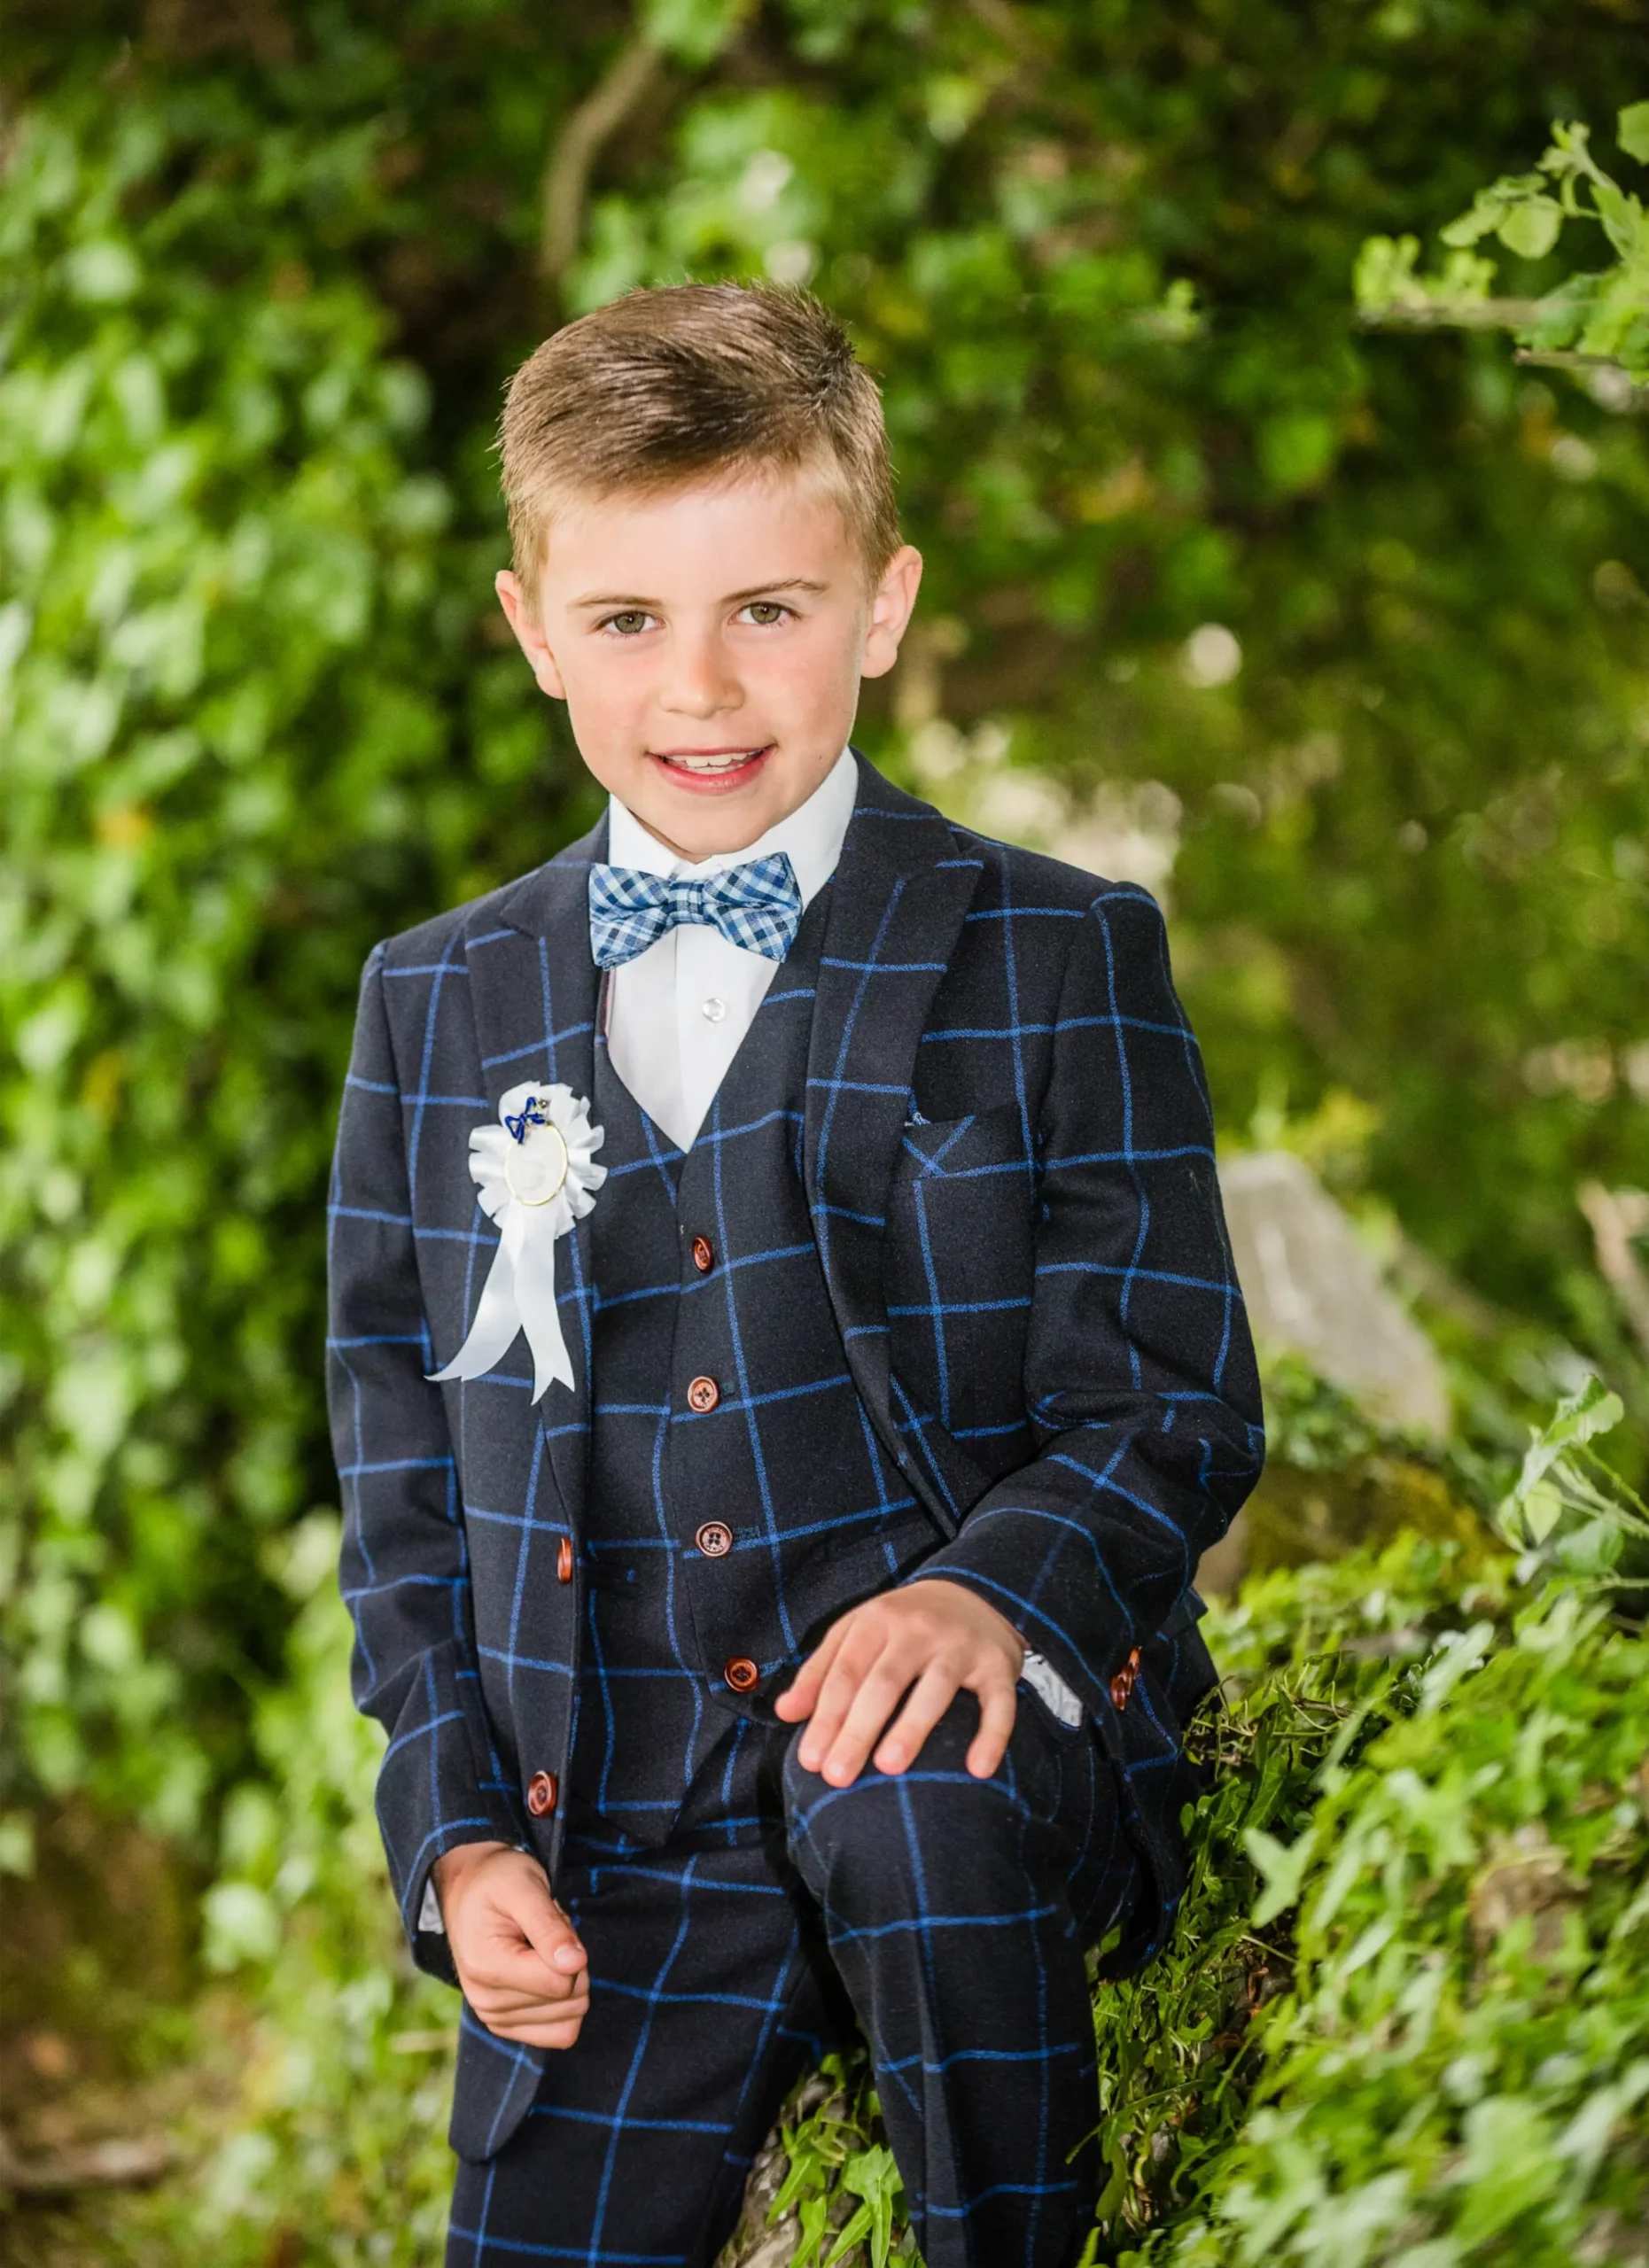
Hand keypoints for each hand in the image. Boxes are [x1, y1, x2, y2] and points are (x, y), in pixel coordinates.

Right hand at [432, 1841, 589, 2047]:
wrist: (468, 1892)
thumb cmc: (498, 1883)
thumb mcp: (524, 1887)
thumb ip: (549, 1926)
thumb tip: (575, 1964)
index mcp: (487, 1968)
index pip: (561, 1983)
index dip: (572, 1951)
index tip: (551, 1923)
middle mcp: (486, 2002)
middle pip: (569, 2001)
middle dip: (571, 1963)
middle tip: (545, 1933)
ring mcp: (494, 2018)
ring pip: (570, 2018)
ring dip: (566, 1978)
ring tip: (539, 1949)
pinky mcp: (506, 2025)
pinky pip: (560, 2033)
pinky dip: (562, 2003)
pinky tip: (541, 1973)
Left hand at [774, 1577, 1024, 1786]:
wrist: (974, 1591)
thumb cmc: (903, 1625)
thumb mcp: (857, 1633)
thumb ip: (821, 1671)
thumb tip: (785, 1713)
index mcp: (877, 1621)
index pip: (846, 1672)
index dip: (826, 1716)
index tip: (809, 1761)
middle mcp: (918, 1629)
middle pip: (883, 1682)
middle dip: (858, 1729)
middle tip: (837, 1776)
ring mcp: (960, 1645)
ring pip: (935, 1688)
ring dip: (912, 1727)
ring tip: (889, 1767)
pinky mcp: (999, 1665)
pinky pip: (998, 1702)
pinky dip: (992, 1735)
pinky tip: (977, 1769)